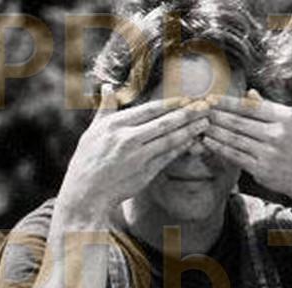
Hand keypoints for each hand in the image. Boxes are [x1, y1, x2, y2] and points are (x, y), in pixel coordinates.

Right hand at [56, 87, 211, 225]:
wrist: (85, 195)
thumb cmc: (87, 162)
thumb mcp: (91, 132)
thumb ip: (104, 109)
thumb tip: (107, 87)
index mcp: (115, 125)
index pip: (150, 109)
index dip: (172, 103)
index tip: (188, 97)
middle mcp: (127, 139)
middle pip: (164, 122)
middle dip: (188, 113)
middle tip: (206, 106)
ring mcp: (137, 157)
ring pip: (170, 139)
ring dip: (190, 130)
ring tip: (206, 122)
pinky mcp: (145, 172)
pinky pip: (168, 157)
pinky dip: (181, 148)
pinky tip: (193, 141)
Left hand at [205, 89, 291, 202]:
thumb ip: (270, 107)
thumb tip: (249, 93)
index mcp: (285, 117)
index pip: (250, 106)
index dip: (227, 102)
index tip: (211, 98)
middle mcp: (277, 133)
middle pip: (238, 122)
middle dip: (216, 115)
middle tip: (198, 110)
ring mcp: (268, 152)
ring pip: (233, 138)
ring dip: (214, 131)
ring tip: (200, 125)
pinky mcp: (260, 169)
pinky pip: (234, 155)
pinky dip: (219, 148)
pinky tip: (207, 142)